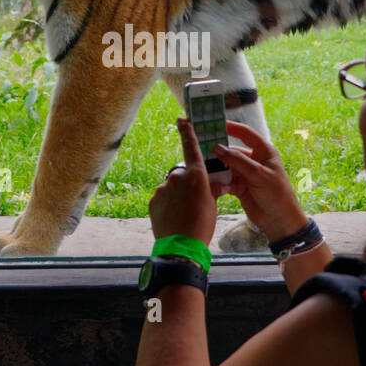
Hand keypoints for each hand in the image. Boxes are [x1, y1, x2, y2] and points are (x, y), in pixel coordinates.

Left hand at [148, 117, 217, 245]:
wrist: (181, 246)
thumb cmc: (202, 224)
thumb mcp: (212, 203)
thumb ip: (209, 188)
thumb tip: (211, 182)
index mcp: (195, 175)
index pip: (191, 146)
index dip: (187, 131)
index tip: (182, 119)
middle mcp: (176, 177)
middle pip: (182, 174)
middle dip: (187, 184)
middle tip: (194, 202)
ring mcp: (162, 189)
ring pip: (172, 188)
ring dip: (177, 196)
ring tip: (184, 214)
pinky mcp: (153, 201)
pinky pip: (162, 198)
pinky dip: (168, 205)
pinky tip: (174, 218)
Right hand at [213, 121, 309, 243]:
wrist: (280, 220)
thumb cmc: (276, 194)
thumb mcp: (258, 174)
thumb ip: (237, 161)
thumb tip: (218, 148)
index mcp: (263, 151)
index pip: (245, 133)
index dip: (231, 127)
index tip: (214, 123)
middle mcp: (254, 160)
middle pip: (232, 150)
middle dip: (218, 149)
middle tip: (200, 146)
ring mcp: (245, 173)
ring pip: (226, 166)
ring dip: (215, 166)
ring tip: (201, 164)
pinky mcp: (239, 186)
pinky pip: (224, 179)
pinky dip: (217, 180)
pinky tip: (208, 181)